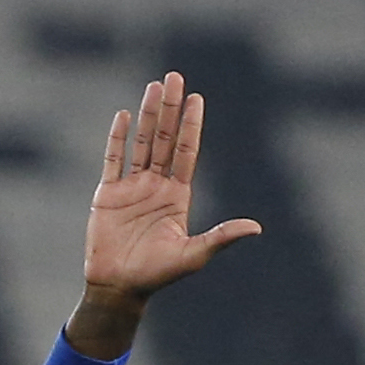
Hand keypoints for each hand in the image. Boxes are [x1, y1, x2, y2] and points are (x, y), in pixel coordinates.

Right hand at [67, 72, 262, 356]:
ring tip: (155, 86)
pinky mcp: (107, 193)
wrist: (119, 287)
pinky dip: (117, 137)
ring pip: (142, 142)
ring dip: (149, 114)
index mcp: (177, 196)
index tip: (197, 99)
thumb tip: (257, 228)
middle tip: (176, 77)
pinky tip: (125, 115)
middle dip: (171, 108)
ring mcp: (131, 187)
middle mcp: (156, 186)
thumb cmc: (157, 275)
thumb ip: (222, 237)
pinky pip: (112, 158)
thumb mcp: (194, 255)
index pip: (187, 152)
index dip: (192, 125)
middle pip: (166, 139)